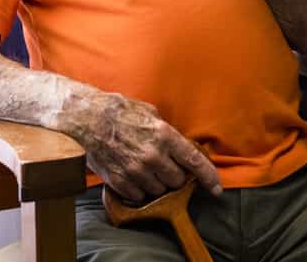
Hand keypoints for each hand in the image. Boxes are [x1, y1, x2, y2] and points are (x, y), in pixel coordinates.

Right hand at [69, 91, 221, 202]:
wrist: (89, 118)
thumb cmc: (120, 111)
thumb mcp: (150, 113)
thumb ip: (167, 132)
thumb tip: (180, 146)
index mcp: (164, 135)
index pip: (194, 161)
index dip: (208, 177)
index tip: (216, 188)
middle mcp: (153, 155)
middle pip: (178, 181)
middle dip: (177, 176)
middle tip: (167, 167)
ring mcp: (136, 171)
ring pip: (159, 190)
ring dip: (158, 183)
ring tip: (147, 168)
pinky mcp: (120, 181)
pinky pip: (139, 196)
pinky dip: (140, 190)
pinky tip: (134, 175)